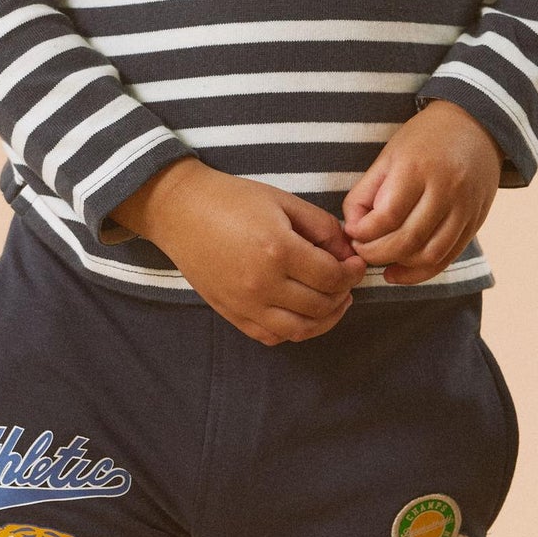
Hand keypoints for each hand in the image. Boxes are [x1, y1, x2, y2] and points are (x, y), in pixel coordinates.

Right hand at [110, 158, 368, 344]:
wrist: (181, 211)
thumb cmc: (232, 199)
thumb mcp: (283, 201)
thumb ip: (322, 227)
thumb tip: (347, 254)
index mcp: (278, 250)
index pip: (332, 277)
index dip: (353, 273)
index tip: (356, 263)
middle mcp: (262, 284)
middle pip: (321, 306)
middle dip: (343, 294)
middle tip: (346, 280)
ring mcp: (245, 304)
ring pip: (300, 330)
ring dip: (326, 319)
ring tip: (333, 301)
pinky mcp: (232, 314)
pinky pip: (272, 336)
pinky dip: (294, 330)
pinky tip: (302, 312)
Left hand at [341, 100, 502, 283]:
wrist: (475, 125)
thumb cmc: (423, 139)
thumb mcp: (388, 155)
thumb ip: (366, 192)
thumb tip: (352, 229)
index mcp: (418, 168)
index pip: (387, 215)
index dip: (363, 233)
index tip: (352, 233)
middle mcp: (445, 189)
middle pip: (408, 240)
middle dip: (376, 254)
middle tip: (360, 252)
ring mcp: (464, 208)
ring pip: (430, 254)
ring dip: (399, 266)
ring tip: (380, 261)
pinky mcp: (475, 222)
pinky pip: (448, 258)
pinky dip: (421, 272)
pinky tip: (400, 271)